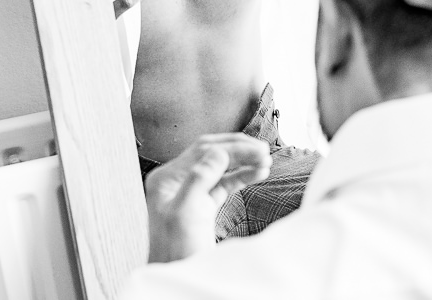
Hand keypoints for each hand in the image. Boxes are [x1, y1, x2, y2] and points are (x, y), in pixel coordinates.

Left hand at [144, 134, 271, 262]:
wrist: (179, 284)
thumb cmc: (176, 255)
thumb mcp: (186, 214)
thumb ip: (199, 178)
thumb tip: (218, 152)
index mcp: (166, 179)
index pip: (203, 151)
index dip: (232, 147)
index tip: (256, 149)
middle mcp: (176, 182)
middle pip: (212, 154)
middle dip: (239, 150)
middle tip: (263, 151)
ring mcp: (190, 192)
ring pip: (220, 167)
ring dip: (244, 162)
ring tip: (265, 161)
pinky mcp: (203, 205)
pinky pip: (225, 183)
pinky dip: (242, 176)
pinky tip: (257, 173)